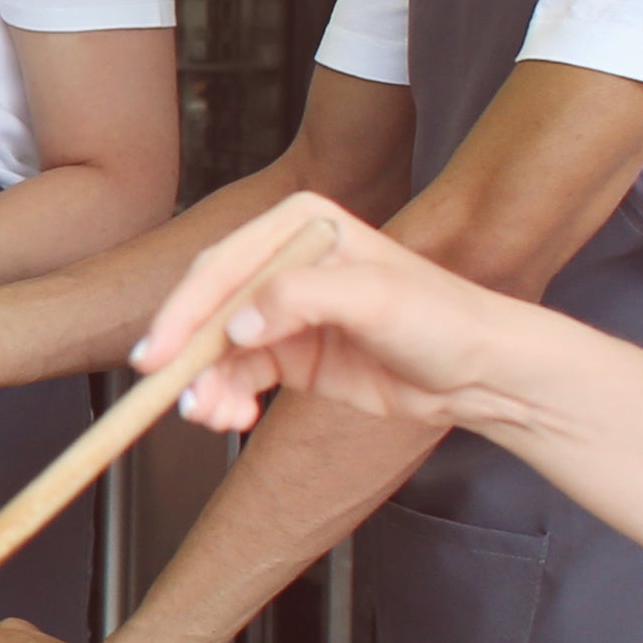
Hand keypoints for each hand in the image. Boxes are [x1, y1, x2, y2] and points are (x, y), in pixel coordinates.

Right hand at [133, 192, 531, 439]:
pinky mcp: (289, 353)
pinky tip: (232, 416)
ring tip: (210, 416)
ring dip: (205, 383)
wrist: (480, 372)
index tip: (162, 351)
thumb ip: (300, 299)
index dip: (187, 308)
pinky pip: (238, 375)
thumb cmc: (441, 319)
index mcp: (300, 226)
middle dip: (186, 350)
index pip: (225, 264)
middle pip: (210, 303)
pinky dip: (226, 397)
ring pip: (218, 346)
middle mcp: (284, 262)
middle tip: (165, 388)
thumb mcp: (375, 297)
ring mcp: (284, 310)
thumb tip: (236, 325)